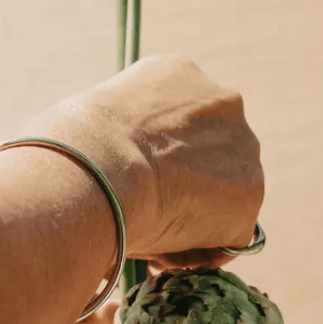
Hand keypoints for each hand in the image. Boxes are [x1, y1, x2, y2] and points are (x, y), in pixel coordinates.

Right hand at [44, 53, 264, 272]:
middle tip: (141, 210)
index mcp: (178, 72)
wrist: (100, 168)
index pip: (177, 120)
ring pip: (222, 194)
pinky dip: (199, 249)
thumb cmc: (71, 147)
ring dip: (193, 218)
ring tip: (147, 232)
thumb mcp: (92, 118)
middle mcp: (222, 99)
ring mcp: (242, 145)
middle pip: (209, 153)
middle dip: (183, 183)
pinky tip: (162, 252)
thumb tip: (101, 166)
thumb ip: (117, 133)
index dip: (153, 157)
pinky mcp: (250, 193)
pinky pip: (228, 233)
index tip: (128, 180)